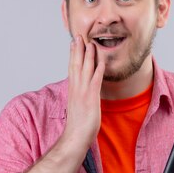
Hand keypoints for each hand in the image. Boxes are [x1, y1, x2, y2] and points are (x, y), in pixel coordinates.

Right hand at [62, 36, 104, 150]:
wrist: (76, 136)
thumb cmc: (78, 125)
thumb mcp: (78, 106)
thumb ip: (79, 96)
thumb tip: (82, 92)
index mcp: (73, 90)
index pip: (72, 68)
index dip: (73, 55)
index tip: (74, 43)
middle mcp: (76, 88)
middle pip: (76, 64)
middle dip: (77, 49)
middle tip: (78, 36)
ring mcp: (83, 92)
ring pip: (85, 69)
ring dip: (88, 55)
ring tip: (90, 42)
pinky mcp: (91, 98)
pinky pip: (96, 80)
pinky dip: (98, 69)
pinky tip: (101, 60)